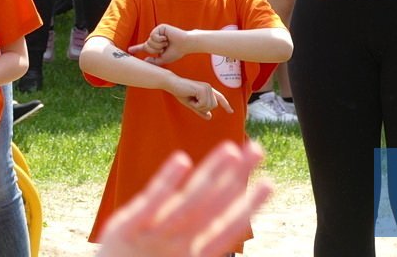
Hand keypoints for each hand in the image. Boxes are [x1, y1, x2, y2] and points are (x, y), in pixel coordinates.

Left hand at [97, 140, 271, 256]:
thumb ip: (195, 237)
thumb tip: (215, 206)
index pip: (227, 228)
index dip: (249, 205)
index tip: (269, 183)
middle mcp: (177, 247)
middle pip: (212, 207)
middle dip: (236, 177)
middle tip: (256, 149)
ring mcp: (152, 237)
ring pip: (188, 203)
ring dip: (212, 174)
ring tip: (231, 149)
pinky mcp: (126, 228)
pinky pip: (150, 202)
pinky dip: (167, 182)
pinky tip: (183, 160)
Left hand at [129, 24, 191, 64]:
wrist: (185, 45)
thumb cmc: (176, 52)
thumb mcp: (163, 59)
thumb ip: (154, 61)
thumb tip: (144, 60)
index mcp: (156, 45)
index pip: (145, 47)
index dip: (136, 48)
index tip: (129, 50)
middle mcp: (156, 38)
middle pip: (147, 46)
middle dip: (155, 49)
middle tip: (165, 47)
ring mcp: (157, 32)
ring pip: (149, 41)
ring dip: (159, 45)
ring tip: (167, 42)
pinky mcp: (160, 27)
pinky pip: (153, 35)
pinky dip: (160, 39)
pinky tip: (166, 38)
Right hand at [165, 74, 232, 119]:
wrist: (173, 84)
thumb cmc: (181, 92)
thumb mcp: (192, 104)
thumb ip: (201, 110)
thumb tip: (209, 116)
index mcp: (208, 90)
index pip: (220, 98)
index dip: (226, 105)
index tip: (231, 112)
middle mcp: (209, 88)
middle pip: (213, 106)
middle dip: (202, 108)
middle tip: (192, 101)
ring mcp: (207, 88)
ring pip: (209, 106)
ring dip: (198, 106)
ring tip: (191, 98)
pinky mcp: (203, 89)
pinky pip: (203, 104)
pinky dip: (196, 104)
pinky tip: (190, 97)